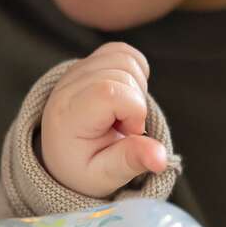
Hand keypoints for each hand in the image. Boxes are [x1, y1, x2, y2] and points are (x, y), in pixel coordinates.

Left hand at [40, 42, 167, 197]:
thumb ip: (132, 161)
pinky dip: (134, 71)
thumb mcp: (106, 175)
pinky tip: (124, 96)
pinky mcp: (87, 63)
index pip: (110, 92)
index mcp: (69, 116)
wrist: (63, 156)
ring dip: (136, 87)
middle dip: (136, 103)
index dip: (133, 110)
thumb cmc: (83, 168)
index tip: (127, 133)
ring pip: (125, 59)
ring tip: (121, 114)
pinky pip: (122, 51)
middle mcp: (68, 87)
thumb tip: (162, 158)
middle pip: (123, 74)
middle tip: (122, 128)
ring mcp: (76, 71)